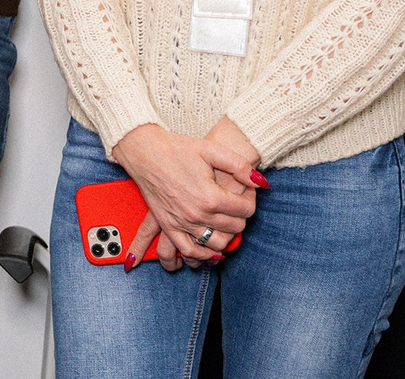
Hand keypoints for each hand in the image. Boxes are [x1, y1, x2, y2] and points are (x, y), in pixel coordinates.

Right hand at [111, 123, 262, 269]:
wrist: (144, 151)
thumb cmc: (176, 148)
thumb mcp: (211, 149)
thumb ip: (239, 166)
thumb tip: (260, 183)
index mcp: (210, 197)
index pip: (246, 210)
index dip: (251, 199)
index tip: (247, 191)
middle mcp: (197, 214)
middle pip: (234, 228)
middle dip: (241, 216)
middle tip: (237, 203)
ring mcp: (182, 223)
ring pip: (217, 243)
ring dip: (227, 236)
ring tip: (227, 223)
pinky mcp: (168, 226)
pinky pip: (189, 251)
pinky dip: (203, 255)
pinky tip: (212, 250)